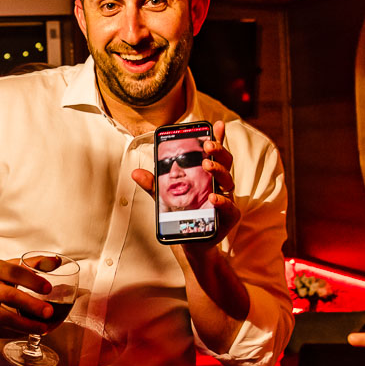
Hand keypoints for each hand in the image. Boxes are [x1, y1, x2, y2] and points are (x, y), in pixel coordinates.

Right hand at [0, 258, 54, 339]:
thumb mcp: (4, 266)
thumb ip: (30, 264)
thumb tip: (57, 261)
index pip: (13, 272)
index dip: (32, 280)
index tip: (48, 288)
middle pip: (9, 297)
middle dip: (31, 306)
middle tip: (49, 313)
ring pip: (3, 319)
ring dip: (25, 326)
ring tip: (42, 328)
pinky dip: (13, 332)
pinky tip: (25, 332)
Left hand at [130, 119, 240, 247]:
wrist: (191, 241)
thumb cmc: (182, 213)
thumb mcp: (165, 197)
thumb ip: (154, 184)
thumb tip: (136, 172)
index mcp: (208, 175)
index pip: (215, 153)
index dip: (218, 138)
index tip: (217, 124)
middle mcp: (220, 184)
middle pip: (225, 162)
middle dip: (218, 151)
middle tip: (207, 145)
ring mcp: (226, 199)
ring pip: (228, 180)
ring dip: (218, 170)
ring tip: (207, 165)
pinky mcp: (229, 216)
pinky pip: (229, 206)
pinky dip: (222, 201)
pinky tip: (213, 197)